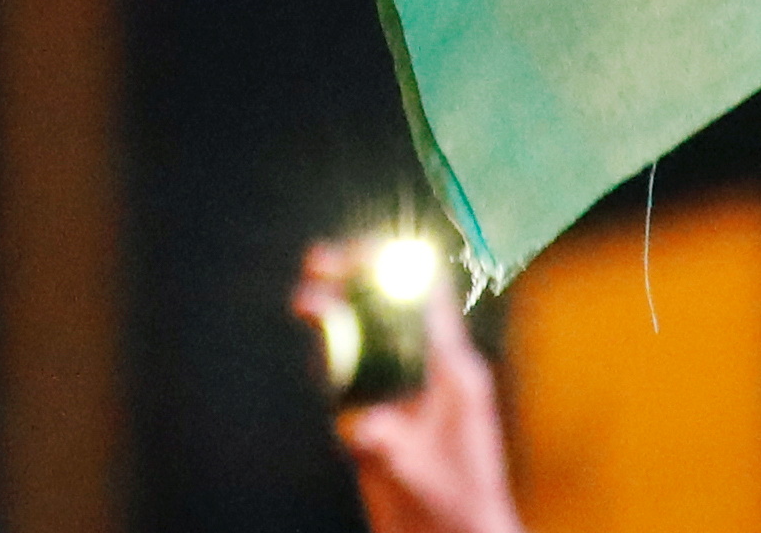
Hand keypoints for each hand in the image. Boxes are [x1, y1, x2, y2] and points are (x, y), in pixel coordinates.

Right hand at [289, 244, 516, 532]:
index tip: (351, 253)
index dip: (389, 264)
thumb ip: (387, 443)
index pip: (426, 293)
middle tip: (317, 264)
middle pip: (391, 307)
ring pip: (371, 336)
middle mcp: (432, 373)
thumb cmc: (455, 513)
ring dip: (339, 315)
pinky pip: (359, 372)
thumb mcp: (418, 471)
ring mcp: (409, 394)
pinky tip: (318, 362)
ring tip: (305, 303)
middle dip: (353, 280)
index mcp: (454, 371)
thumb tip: (360, 423)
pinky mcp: (389, 417)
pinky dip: (335, 358)